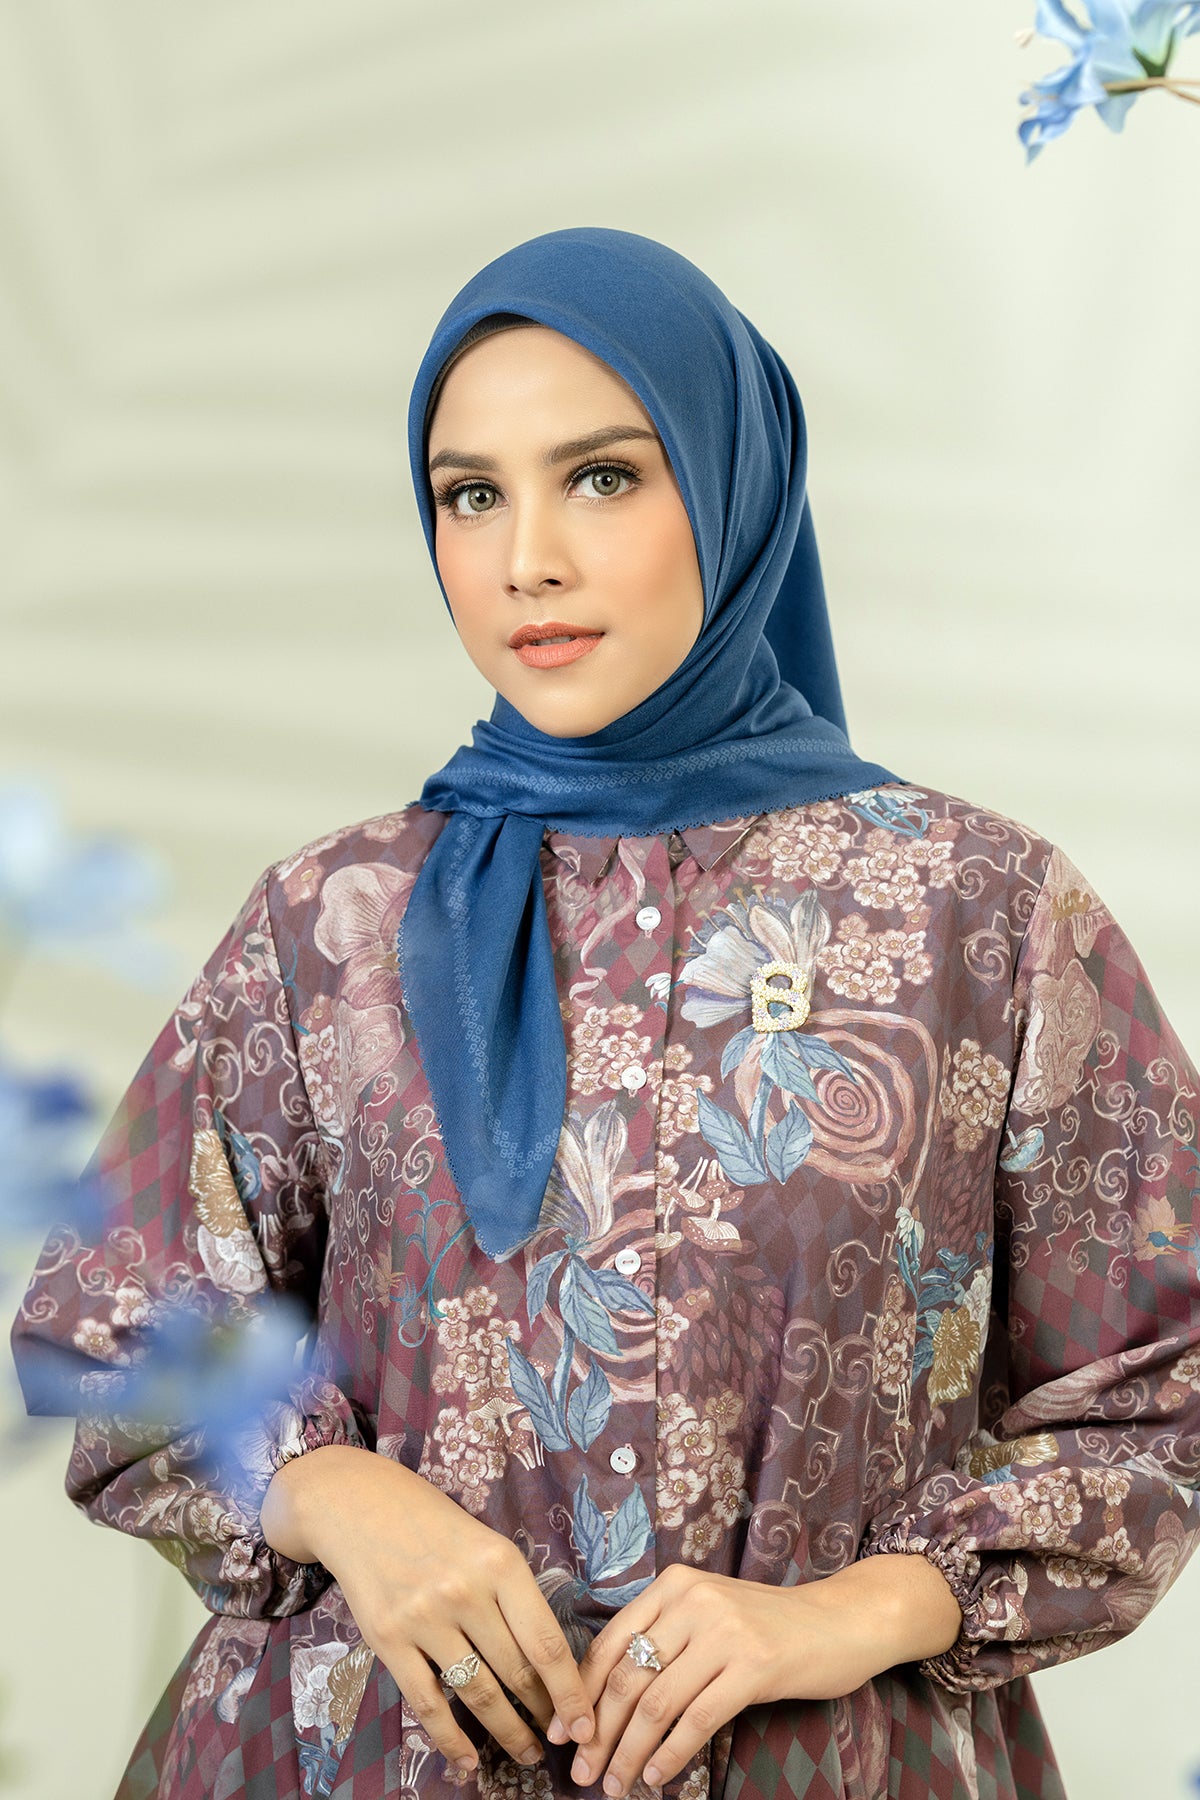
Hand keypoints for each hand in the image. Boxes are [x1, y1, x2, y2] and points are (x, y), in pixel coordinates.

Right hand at [261, 1445, 594, 1774]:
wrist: (359, 1506)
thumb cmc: (434, 1524)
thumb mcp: (487, 1543)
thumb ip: (515, 1593)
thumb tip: (552, 1660)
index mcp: (500, 1563)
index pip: (547, 1642)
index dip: (570, 1692)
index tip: (583, 1724)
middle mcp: (465, 1592)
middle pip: (516, 1672)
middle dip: (543, 1714)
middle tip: (559, 1738)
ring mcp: (423, 1618)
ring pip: (477, 1693)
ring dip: (507, 1732)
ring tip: (525, 1752)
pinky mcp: (387, 1640)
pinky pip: (428, 1703)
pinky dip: (452, 1740)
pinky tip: (469, 1762)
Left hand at [554, 1556, 961, 1795]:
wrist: (841, 1620)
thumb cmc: (768, 1624)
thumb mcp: (708, 1614)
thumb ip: (664, 1638)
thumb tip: (604, 1697)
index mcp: (673, 1584)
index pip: (610, 1643)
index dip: (582, 1693)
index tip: (564, 1733)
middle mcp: (693, 1601)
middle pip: (627, 1676)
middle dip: (599, 1731)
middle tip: (583, 1771)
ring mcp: (724, 1632)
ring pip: (656, 1703)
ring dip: (630, 1752)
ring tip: (617, 1785)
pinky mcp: (754, 1666)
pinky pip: (697, 1720)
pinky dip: (670, 1753)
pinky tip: (658, 1776)